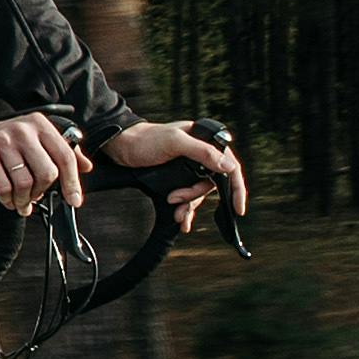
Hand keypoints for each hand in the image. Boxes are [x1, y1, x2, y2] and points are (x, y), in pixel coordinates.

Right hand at [0, 113, 86, 215]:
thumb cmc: (1, 142)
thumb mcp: (34, 140)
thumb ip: (61, 151)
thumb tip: (86, 166)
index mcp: (39, 125)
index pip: (65, 156)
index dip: (72, 182)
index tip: (74, 199)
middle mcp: (23, 130)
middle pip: (47, 172)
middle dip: (43, 191)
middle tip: (36, 197)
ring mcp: (3, 142)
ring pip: (26, 183)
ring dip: (24, 200)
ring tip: (21, 201)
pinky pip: (4, 188)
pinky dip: (8, 200)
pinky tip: (8, 199)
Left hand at [101, 120, 252, 230]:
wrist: (120, 147)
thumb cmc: (146, 139)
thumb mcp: (174, 143)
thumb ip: (202, 152)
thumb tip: (228, 166)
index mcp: (205, 141)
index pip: (229, 165)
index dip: (236, 187)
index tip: (238, 208)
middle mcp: (200, 154)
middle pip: (211, 184)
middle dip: (195, 197)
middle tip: (177, 200)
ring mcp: (189, 167)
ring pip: (198, 193)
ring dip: (189, 206)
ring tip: (176, 214)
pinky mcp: (177, 177)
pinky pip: (188, 197)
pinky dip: (184, 209)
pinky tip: (180, 219)